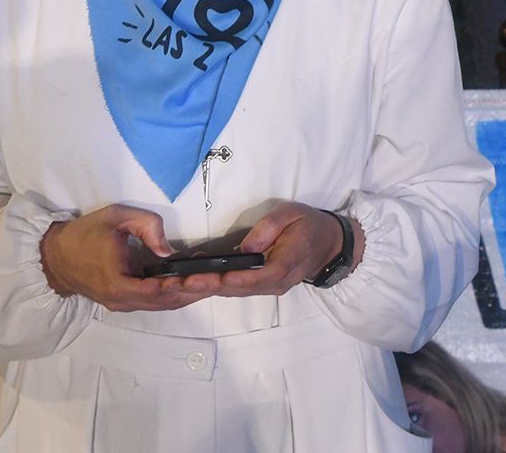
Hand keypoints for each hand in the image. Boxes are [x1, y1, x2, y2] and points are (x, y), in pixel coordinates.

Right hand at [40, 204, 208, 311]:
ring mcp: (124, 304)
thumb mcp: (115, 217)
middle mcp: (122, 301)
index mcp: (117, 284)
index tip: (203, 276)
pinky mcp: (126, 301)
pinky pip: (156, 300)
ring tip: (213, 278)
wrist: (54, 256)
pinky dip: (175, 292)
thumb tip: (168, 250)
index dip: (182, 286)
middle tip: (219, 278)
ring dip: (189, 293)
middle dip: (194, 291)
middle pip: (167, 302)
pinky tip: (193, 280)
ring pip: (164, 304)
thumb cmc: (85, 234)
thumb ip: (145, 226)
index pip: (158, 291)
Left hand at [180, 202, 359, 296]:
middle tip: (181, 283)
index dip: (238, 278)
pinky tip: (192, 281)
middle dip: (209, 286)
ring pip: (234, 292)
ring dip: (206, 290)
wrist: (327, 245)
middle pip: (240, 289)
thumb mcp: (292, 213)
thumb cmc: (308, 224)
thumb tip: (247, 246)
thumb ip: (270, 227)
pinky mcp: (261, 287)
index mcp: (287, 263)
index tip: (217, 277)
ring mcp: (269, 287)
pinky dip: (214, 286)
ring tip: (178, 285)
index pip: (260, 275)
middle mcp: (277, 282)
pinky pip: (236, 290)